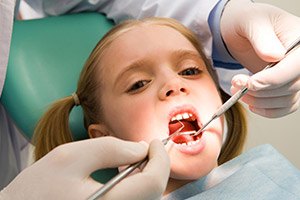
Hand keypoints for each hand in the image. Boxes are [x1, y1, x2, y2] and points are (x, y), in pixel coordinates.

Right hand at [0, 137, 169, 199]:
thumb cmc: (38, 189)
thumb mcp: (71, 157)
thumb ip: (111, 149)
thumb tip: (141, 148)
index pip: (152, 183)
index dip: (160, 159)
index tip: (155, 142)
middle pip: (153, 193)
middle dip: (155, 167)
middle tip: (147, 149)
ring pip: (146, 199)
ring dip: (147, 177)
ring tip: (135, 161)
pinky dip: (138, 187)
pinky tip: (126, 176)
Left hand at [221, 0, 299, 117]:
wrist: (241, 31)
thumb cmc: (247, 22)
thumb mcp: (252, 22)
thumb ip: (262, 37)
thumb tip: (274, 56)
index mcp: (299, 41)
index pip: (296, 67)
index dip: (273, 79)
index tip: (249, 83)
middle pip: (291, 87)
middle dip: (260, 91)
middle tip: (237, 84)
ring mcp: (294, 75)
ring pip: (286, 100)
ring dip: (259, 101)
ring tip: (238, 91)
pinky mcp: (284, 86)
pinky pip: (284, 106)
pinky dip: (267, 110)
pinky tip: (251, 103)